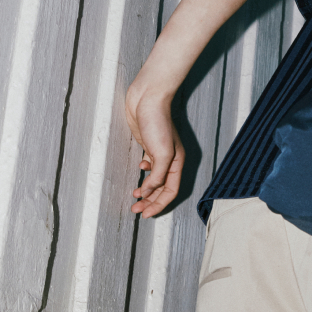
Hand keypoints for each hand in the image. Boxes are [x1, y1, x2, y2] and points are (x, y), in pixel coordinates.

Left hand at [125, 73, 184, 219]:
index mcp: (177, 162)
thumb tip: (149, 191)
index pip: (170, 192)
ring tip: (135, 197)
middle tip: (136, 209)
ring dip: (145, 191)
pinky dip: (144, 174)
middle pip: (162, 189)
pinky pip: (148, 166)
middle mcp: (170, 160)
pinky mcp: (148, 145)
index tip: (145, 214)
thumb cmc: (157, 121)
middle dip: (150, 201)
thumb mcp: (161, 152)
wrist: (148, 96)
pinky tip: (139, 171)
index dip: (159, 205)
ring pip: (154, 179)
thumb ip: (157, 176)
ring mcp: (158, 152)